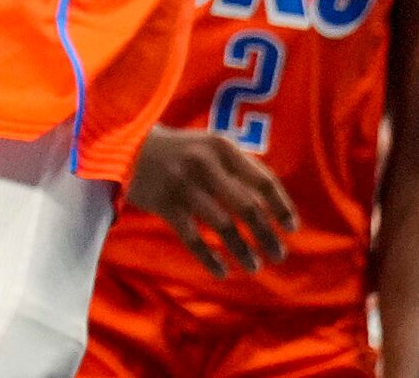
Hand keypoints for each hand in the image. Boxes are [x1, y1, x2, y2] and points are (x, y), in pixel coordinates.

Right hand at [127, 127, 296, 275]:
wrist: (126, 146)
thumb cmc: (179, 151)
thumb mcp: (209, 147)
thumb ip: (237, 169)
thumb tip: (273, 206)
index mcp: (222, 147)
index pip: (263, 181)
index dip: (281, 207)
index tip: (292, 228)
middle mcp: (205, 164)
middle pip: (247, 207)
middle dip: (266, 235)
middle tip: (279, 255)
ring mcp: (183, 184)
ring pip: (223, 225)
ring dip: (242, 250)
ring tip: (254, 266)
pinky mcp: (163, 203)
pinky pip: (192, 237)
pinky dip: (208, 257)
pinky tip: (221, 271)